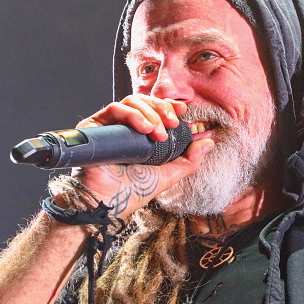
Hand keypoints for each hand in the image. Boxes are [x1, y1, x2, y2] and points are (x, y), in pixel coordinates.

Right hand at [72, 95, 213, 217]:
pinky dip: (132, 115)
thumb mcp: (169, 174)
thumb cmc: (134, 191)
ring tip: (157, 133)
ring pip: (131, 102)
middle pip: (145, 102)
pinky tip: (144, 129)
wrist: (109, 202)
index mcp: (140, 135)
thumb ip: (189, 159)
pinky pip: (114, 109)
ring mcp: (109, 125)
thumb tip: (209, 142)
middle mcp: (124, 127)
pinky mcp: (95, 126)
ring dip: (149, 114)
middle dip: (162, 110)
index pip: (155, 109)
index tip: (183, 111)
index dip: (169, 105)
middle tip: (172, 125)